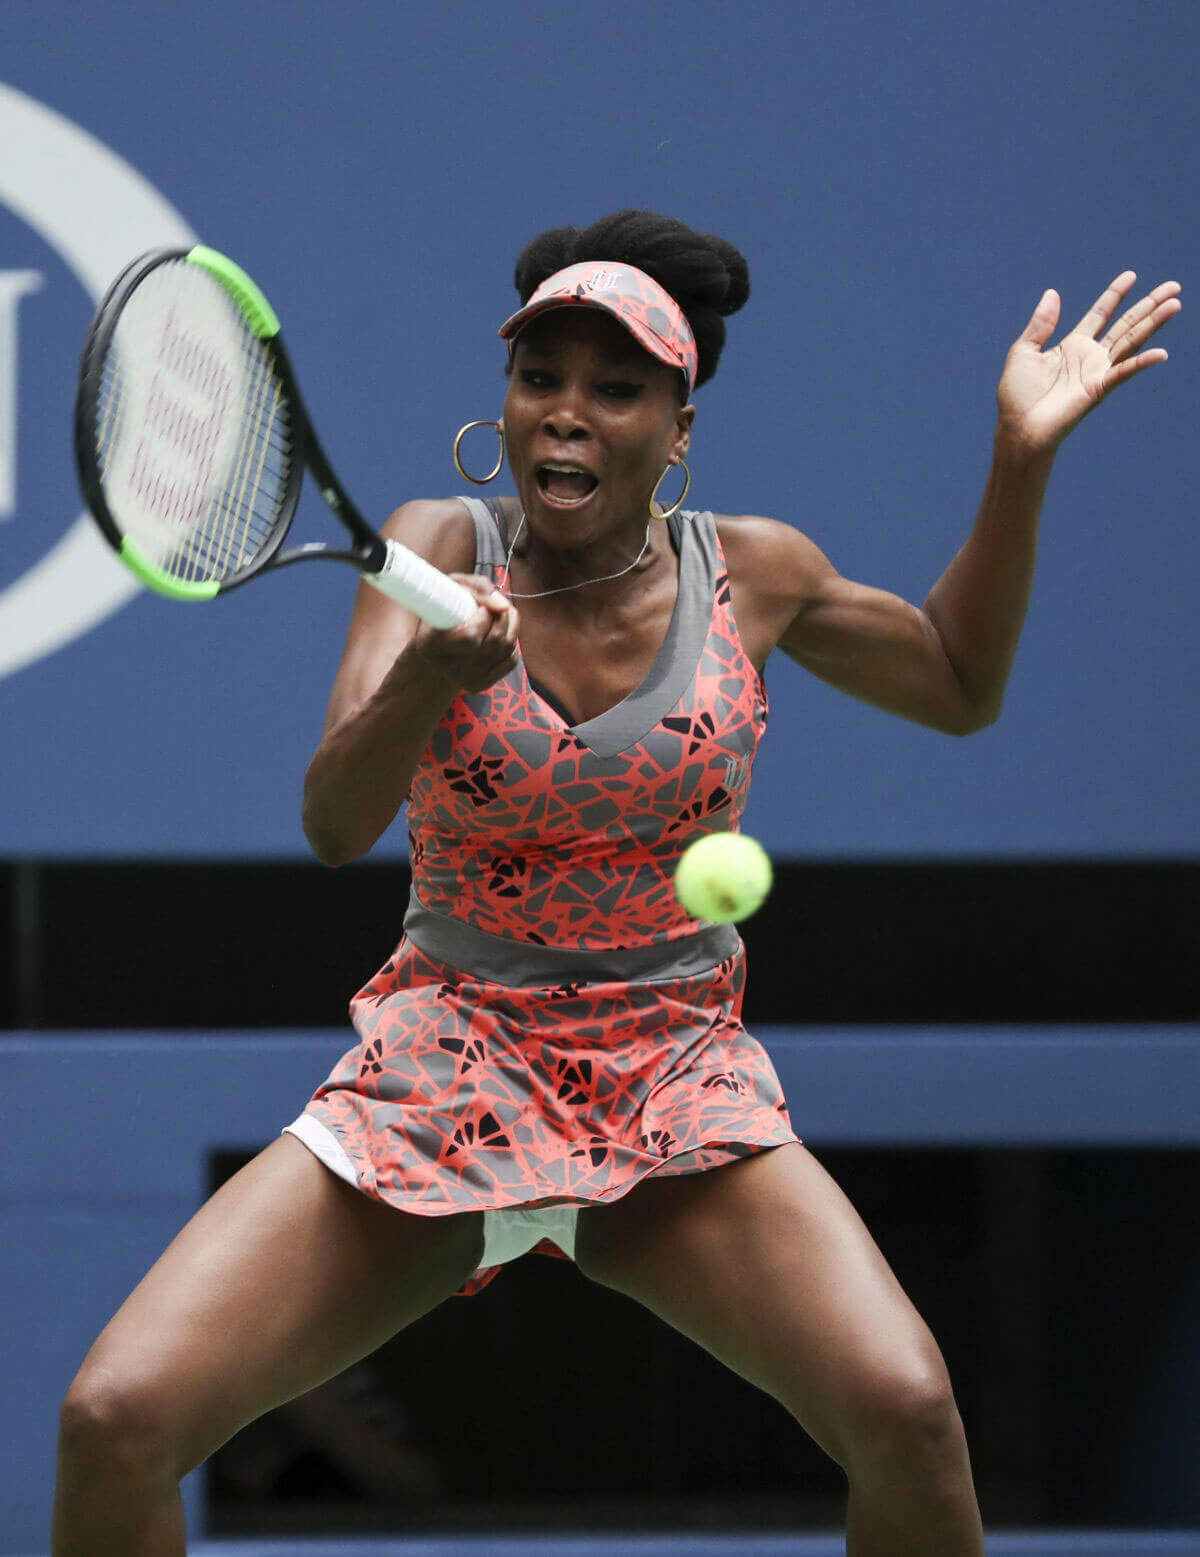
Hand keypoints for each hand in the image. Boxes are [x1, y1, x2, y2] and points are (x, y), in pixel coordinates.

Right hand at [410, 573, 519, 693]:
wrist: (435, 648)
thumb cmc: (445, 609)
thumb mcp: (454, 588)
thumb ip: (479, 588)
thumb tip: (504, 606)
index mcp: (432, 644)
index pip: (471, 636)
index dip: (484, 617)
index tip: (480, 607)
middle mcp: (448, 667)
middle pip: (494, 641)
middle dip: (501, 617)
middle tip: (492, 608)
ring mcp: (466, 679)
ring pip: (506, 648)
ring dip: (510, 625)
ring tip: (499, 615)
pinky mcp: (480, 685)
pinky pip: (511, 660)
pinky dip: (511, 643)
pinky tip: (500, 634)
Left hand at [996, 272, 1181, 454]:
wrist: (1018, 428)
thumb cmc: (1017, 396)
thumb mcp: (1024, 351)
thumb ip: (1040, 324)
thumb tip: (1052, 293)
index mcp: (1072, 345)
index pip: (1100, 314)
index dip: (1115, 294)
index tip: (1131, 276)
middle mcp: (1090, 357)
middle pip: (1126, 324)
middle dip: (1149, 305)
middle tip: (1174, 286)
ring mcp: (1097, 373)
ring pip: (1131, 341)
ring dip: (1154, 323)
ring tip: (1175, 304)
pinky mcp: (1098, 389)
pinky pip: (1123, 373)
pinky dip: (1141, 363)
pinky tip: (1160, 353)